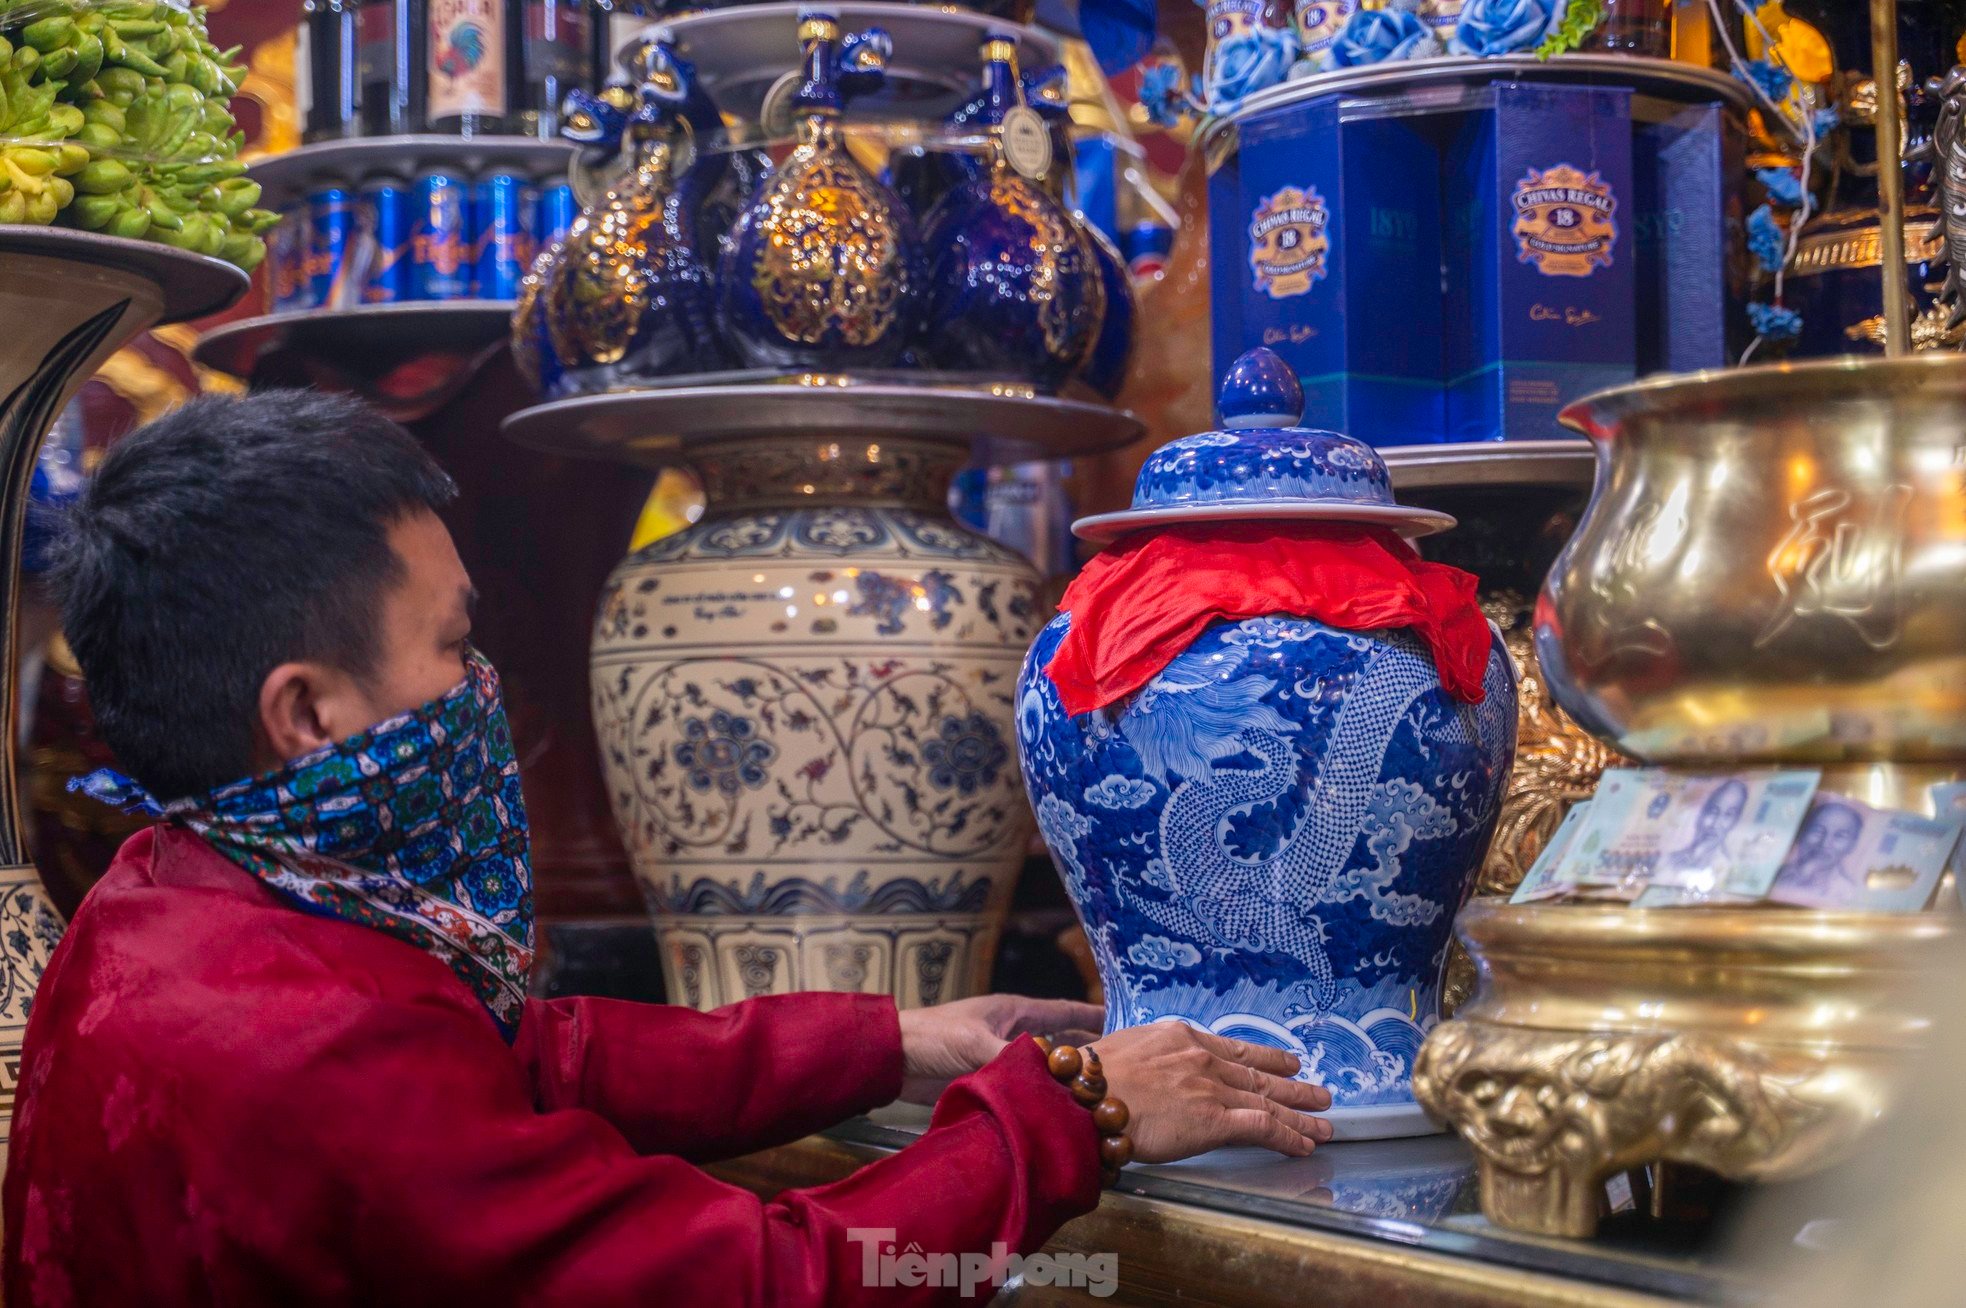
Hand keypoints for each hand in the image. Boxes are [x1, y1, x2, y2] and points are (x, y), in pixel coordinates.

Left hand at [898, 995, 1102, 1104]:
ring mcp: (1002, 1056)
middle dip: (1087, 1050)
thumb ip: (1014, 1058)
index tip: (1123, 1019)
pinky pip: (1026, 1085)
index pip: (1063, 1011)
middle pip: (1060, 1040)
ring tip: (1096, 1091)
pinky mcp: (991, 1079)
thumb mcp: (975, 1042)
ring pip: (1045, 1066)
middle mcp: (1013, 1033)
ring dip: (1065, 1076)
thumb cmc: (933, 1037)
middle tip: (1120, 1065)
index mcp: (1014, 1012)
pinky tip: (1058, 1108)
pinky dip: (1042, 1093)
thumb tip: (1051, 1077)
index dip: (1092, 1015)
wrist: (895, 1060)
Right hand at [1089, 1022, 1332, 1162]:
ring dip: (1300, 1114)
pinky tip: (1304, 1144)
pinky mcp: (1215, 1120)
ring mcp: (1212, 1089)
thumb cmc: (1091, 1078)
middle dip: (1293, 1086)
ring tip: (1324, 1121)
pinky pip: (1262, 1128)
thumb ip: (1149, 1056)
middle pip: (1258, 1075)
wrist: (1086, 1096)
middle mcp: (1203, 1059)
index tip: (1285, 1061)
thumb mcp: (1125, 1048)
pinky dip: (1288, 1136)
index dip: (1264, 1058)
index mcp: (1181, 1037)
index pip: (1233, 1050)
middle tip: (1319, 1092)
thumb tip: (1147, 1068)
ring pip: (1268, 1101)